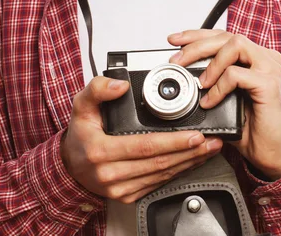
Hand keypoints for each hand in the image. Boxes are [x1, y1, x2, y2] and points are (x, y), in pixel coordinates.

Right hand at [60, 76, 223, 202]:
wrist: (69, 165)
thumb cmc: (80, 134)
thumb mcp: (81, 104)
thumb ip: (98, 89)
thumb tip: (120, 84)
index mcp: (101, 150)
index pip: (144, 146)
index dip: (172, 141)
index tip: (194, 134)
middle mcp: (110, 174)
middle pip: (159, 163)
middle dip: (189, 152)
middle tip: (210, 141)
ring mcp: (120, 188)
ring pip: (162, 175)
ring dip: (189, 162)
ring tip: (208, 149)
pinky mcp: (128, 195)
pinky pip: (158, 184)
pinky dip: (178, 171)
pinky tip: (191, 161)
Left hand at [168, 29, 280, 180]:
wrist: (270, 153)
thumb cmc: (250, 125)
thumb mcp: (224, 97)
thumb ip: (210, 79)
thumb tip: (181, 70)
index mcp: (253, 57)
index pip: (222, 35)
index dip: (196, 35)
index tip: (174, 40)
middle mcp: (264, 57)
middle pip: (226, 36)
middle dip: (196, 46)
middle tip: (177, 60)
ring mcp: (269, 69)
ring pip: (234, 45)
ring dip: (211, 63)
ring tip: (199, 82)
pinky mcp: (269, 84)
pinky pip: (236, 74)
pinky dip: (218, 86)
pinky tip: (210, 101)